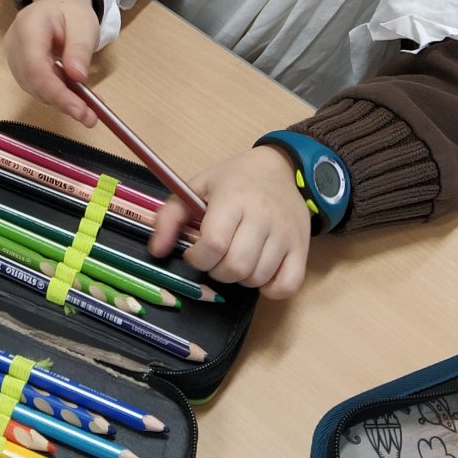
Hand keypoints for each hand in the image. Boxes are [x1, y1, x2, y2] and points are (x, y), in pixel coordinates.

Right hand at [3, 0, 100, 127]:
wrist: (58, 7)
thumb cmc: (71, 12)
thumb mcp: (84, 24)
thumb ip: (80, 48)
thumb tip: (76, 76)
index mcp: (28, 25)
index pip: (35, 66)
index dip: (55, 92)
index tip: (80, 109)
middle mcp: (14, 44)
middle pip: (32, 82)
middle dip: (61, 102)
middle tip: (90, 117)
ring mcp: (14, 58)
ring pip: (34, 89)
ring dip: (61, 101)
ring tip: (88, 109)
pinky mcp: (21, 69)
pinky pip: (37, 87)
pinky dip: (57, 96)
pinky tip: (76, 98)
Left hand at [148, 145, 311, 299]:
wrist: (280, 169)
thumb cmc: (234, 180)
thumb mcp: (197, 187)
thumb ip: (170, 216)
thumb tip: (156, 251)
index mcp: (233, 198)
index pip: (214, 243)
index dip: (198, 258)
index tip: (195, 253)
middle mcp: (262, 216)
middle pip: (236, 266)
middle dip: (217, 271)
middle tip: (215, 258)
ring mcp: (285, 234)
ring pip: (258, 277)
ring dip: (240, 278)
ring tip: (236, 260)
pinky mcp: (302, 248)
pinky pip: (288, 285)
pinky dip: (270, 289)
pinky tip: (259, 273)